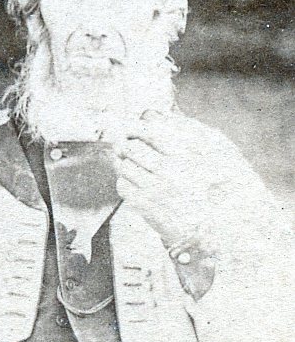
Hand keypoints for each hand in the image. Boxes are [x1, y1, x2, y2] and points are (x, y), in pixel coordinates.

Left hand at [112, 113, 249, 248]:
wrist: (220, 227)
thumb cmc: (220, 184)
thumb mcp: (214, 150)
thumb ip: (185, 130)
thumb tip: (153, 115)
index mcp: (188, 153)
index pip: (149, 131)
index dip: (134, 127)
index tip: (129, 127)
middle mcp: (170, 171)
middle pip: (131, 148)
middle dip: (124, 143)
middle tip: (122, 142)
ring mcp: (156, 190)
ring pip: (124, 167)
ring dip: (122, 161)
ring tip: (126, 160)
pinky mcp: (146, 207)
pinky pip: (123, 187)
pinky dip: (124, 180)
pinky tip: (133, 180)